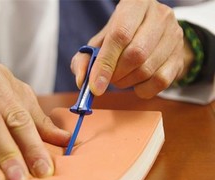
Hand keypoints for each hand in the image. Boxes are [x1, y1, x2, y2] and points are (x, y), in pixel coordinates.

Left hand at [71, 0, 185, 98]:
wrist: (153, 35)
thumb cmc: (122, 37)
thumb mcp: (101, 41)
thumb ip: (85, 59)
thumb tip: (82, 81)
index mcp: (135, 4)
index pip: (120, 35)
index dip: (105, 63)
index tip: (95, 86)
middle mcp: (159, 15)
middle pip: (135, 54)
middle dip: (116, 74)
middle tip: (109, 78)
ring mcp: (174, 35)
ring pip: (147, 70)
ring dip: (127, 82)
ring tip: (120, 77)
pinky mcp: (179, 56)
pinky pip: (160, 82)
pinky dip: (142, 89)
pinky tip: (136, 82)